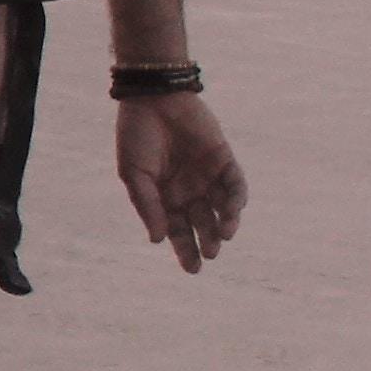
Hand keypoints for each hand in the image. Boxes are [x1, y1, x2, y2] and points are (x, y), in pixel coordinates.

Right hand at [117, 94, 246, 272]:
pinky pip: (235, 185)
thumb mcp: (134, 175)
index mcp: (164, 196)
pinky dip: (236, 200)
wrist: (154, 100)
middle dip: (207, 242)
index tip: (192, 271)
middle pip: (202, 224)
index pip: (178, 230)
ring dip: (225, 224)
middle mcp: (188, 190)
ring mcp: (207, 175)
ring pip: (222, 208)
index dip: (185, 250)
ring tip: (223, 236)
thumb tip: (158, 240)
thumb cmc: (137, 136)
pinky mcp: (224, 159)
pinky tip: (232, 212)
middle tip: (209, 255)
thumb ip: (148, 207)